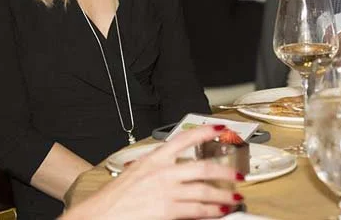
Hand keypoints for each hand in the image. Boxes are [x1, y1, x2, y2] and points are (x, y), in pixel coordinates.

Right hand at [61, 126, 240, 219]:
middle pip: (202, 167)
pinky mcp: (168, 210)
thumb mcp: (137, 172)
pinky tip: (220, 211)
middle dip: (224, 170)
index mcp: (154, 159)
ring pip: (204, 190)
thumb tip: (177, 170)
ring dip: (223, 195)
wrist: (103, 213)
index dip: (204, 132)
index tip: (219, 129)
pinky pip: (197, 210)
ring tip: (235, 197)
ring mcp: (166, 192)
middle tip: (237, 174)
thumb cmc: (116, 196)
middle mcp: (162, 172)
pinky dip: (212, 211)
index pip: (183, 138)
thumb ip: (157, 168)